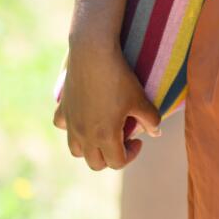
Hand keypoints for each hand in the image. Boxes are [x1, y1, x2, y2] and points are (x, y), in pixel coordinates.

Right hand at [53, 42, 159, 170]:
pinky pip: (64, 127)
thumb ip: (151, 120)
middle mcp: (83, 135)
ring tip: (105, 132)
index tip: (139, 140)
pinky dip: (73, 128)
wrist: (93, 56)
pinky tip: (85, 116)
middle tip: (124, 139)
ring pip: (76, 150)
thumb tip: (155, 134)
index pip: (116, 162)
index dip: (131, 155)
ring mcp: (70, 124)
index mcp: (104, 136)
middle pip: (95, 163)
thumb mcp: (140, 100)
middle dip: (111, 157)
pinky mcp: (62, 110)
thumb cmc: (120, 79)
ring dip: (91, 148)